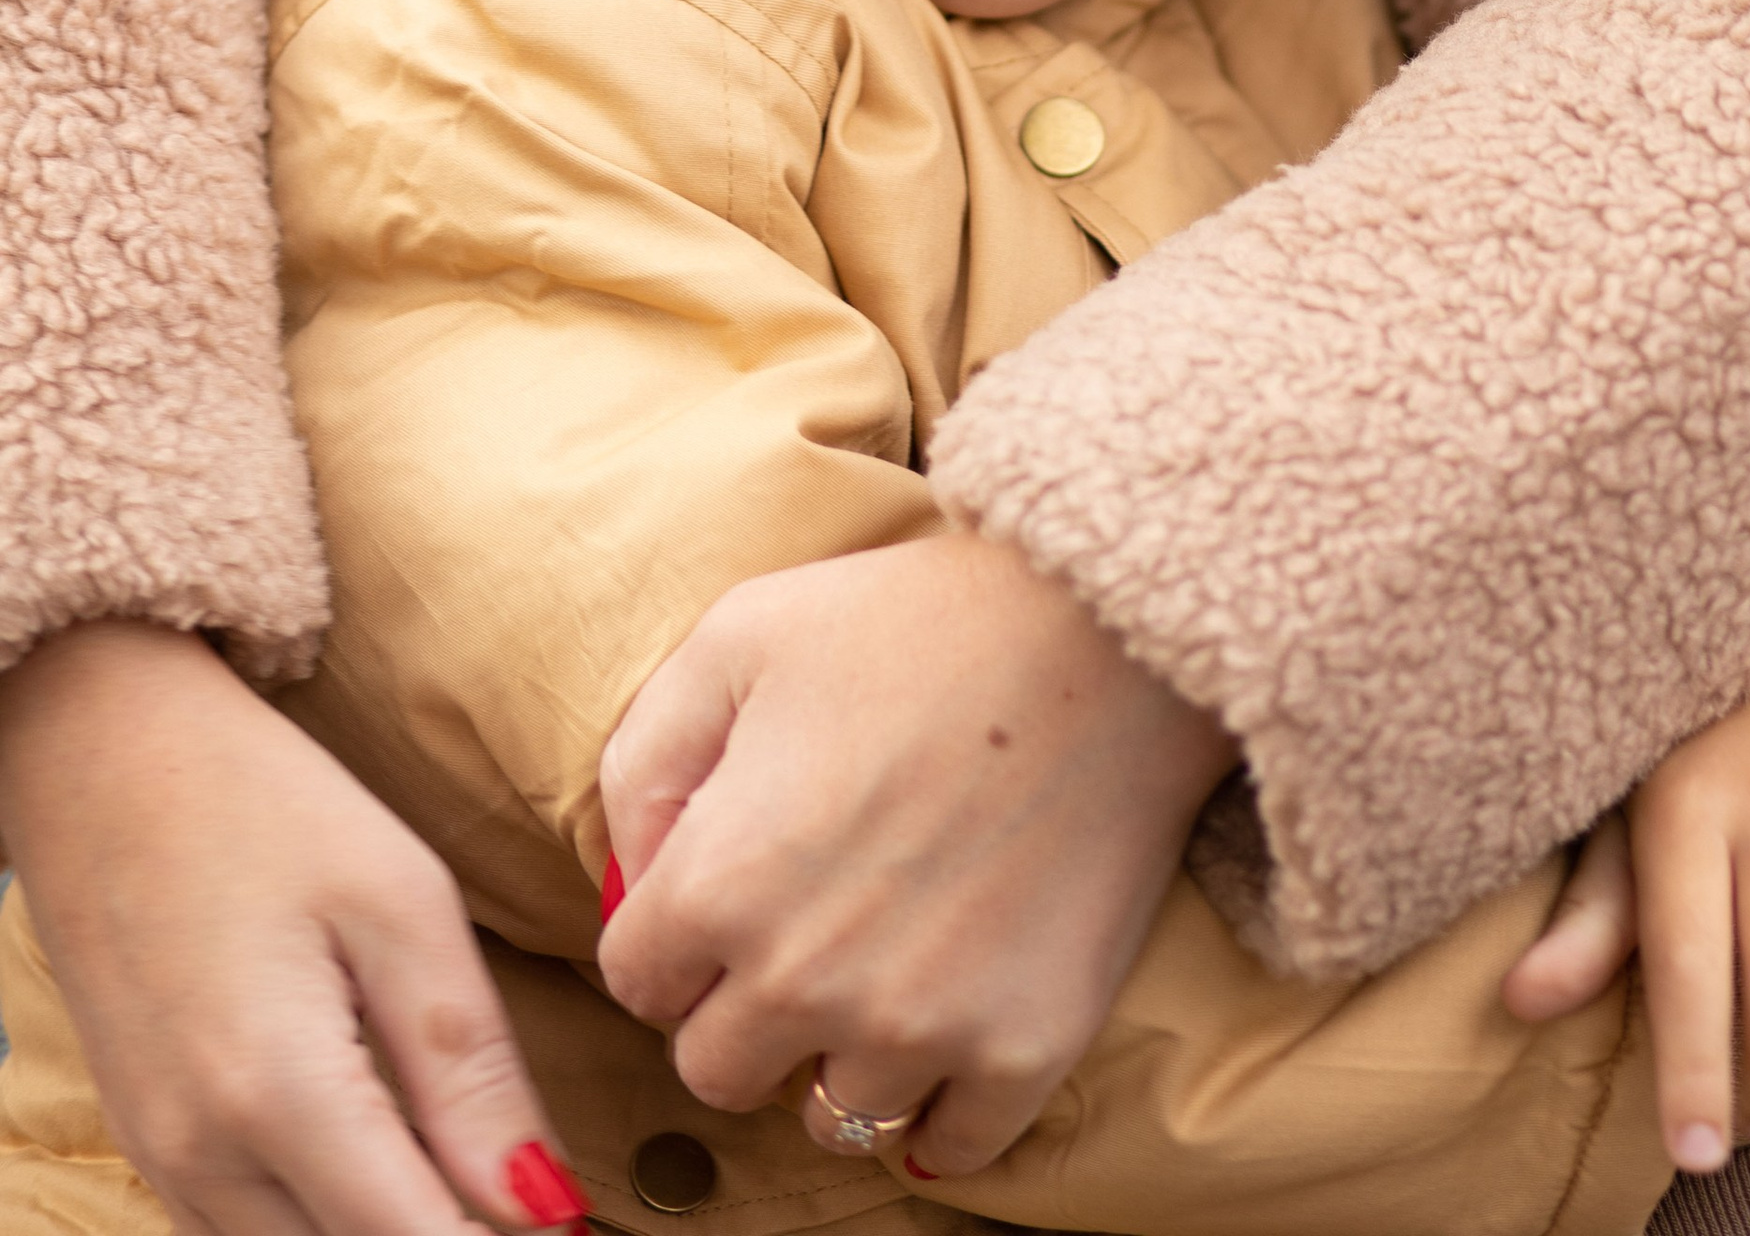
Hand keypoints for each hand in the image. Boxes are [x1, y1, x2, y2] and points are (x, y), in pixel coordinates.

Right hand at [0, 623, 572, 1235]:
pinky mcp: (153, 1152)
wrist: (104, 759)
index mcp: (279, 1096)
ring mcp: (167, 1167)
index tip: (573, 1219)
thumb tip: (546, 1203)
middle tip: (531, 1190)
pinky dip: (327, 1220)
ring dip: (390, 1228)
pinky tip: (385, 1157)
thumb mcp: (401, 903)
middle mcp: (205, 1162)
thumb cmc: (263, 806)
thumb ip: (471, 1067)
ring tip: (463, 1163)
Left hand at [598, 533, 1232, 1179]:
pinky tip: (952, 1026)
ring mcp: (920, 1025)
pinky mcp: (1024, 1048)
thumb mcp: (741, 635)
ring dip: (842, 1057)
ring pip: (830, 1116)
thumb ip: (647, 762)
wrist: (1108, 629)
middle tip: (807, 933)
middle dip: (743, 1009)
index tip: (732, 890)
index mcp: (720, 881)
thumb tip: (625, 884)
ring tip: (887, 970)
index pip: (636, 982)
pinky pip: (950, 1146)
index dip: (675, 933)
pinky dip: (943, 1106)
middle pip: (717, 1071)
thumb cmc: (915, 620)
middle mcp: (803, 979)